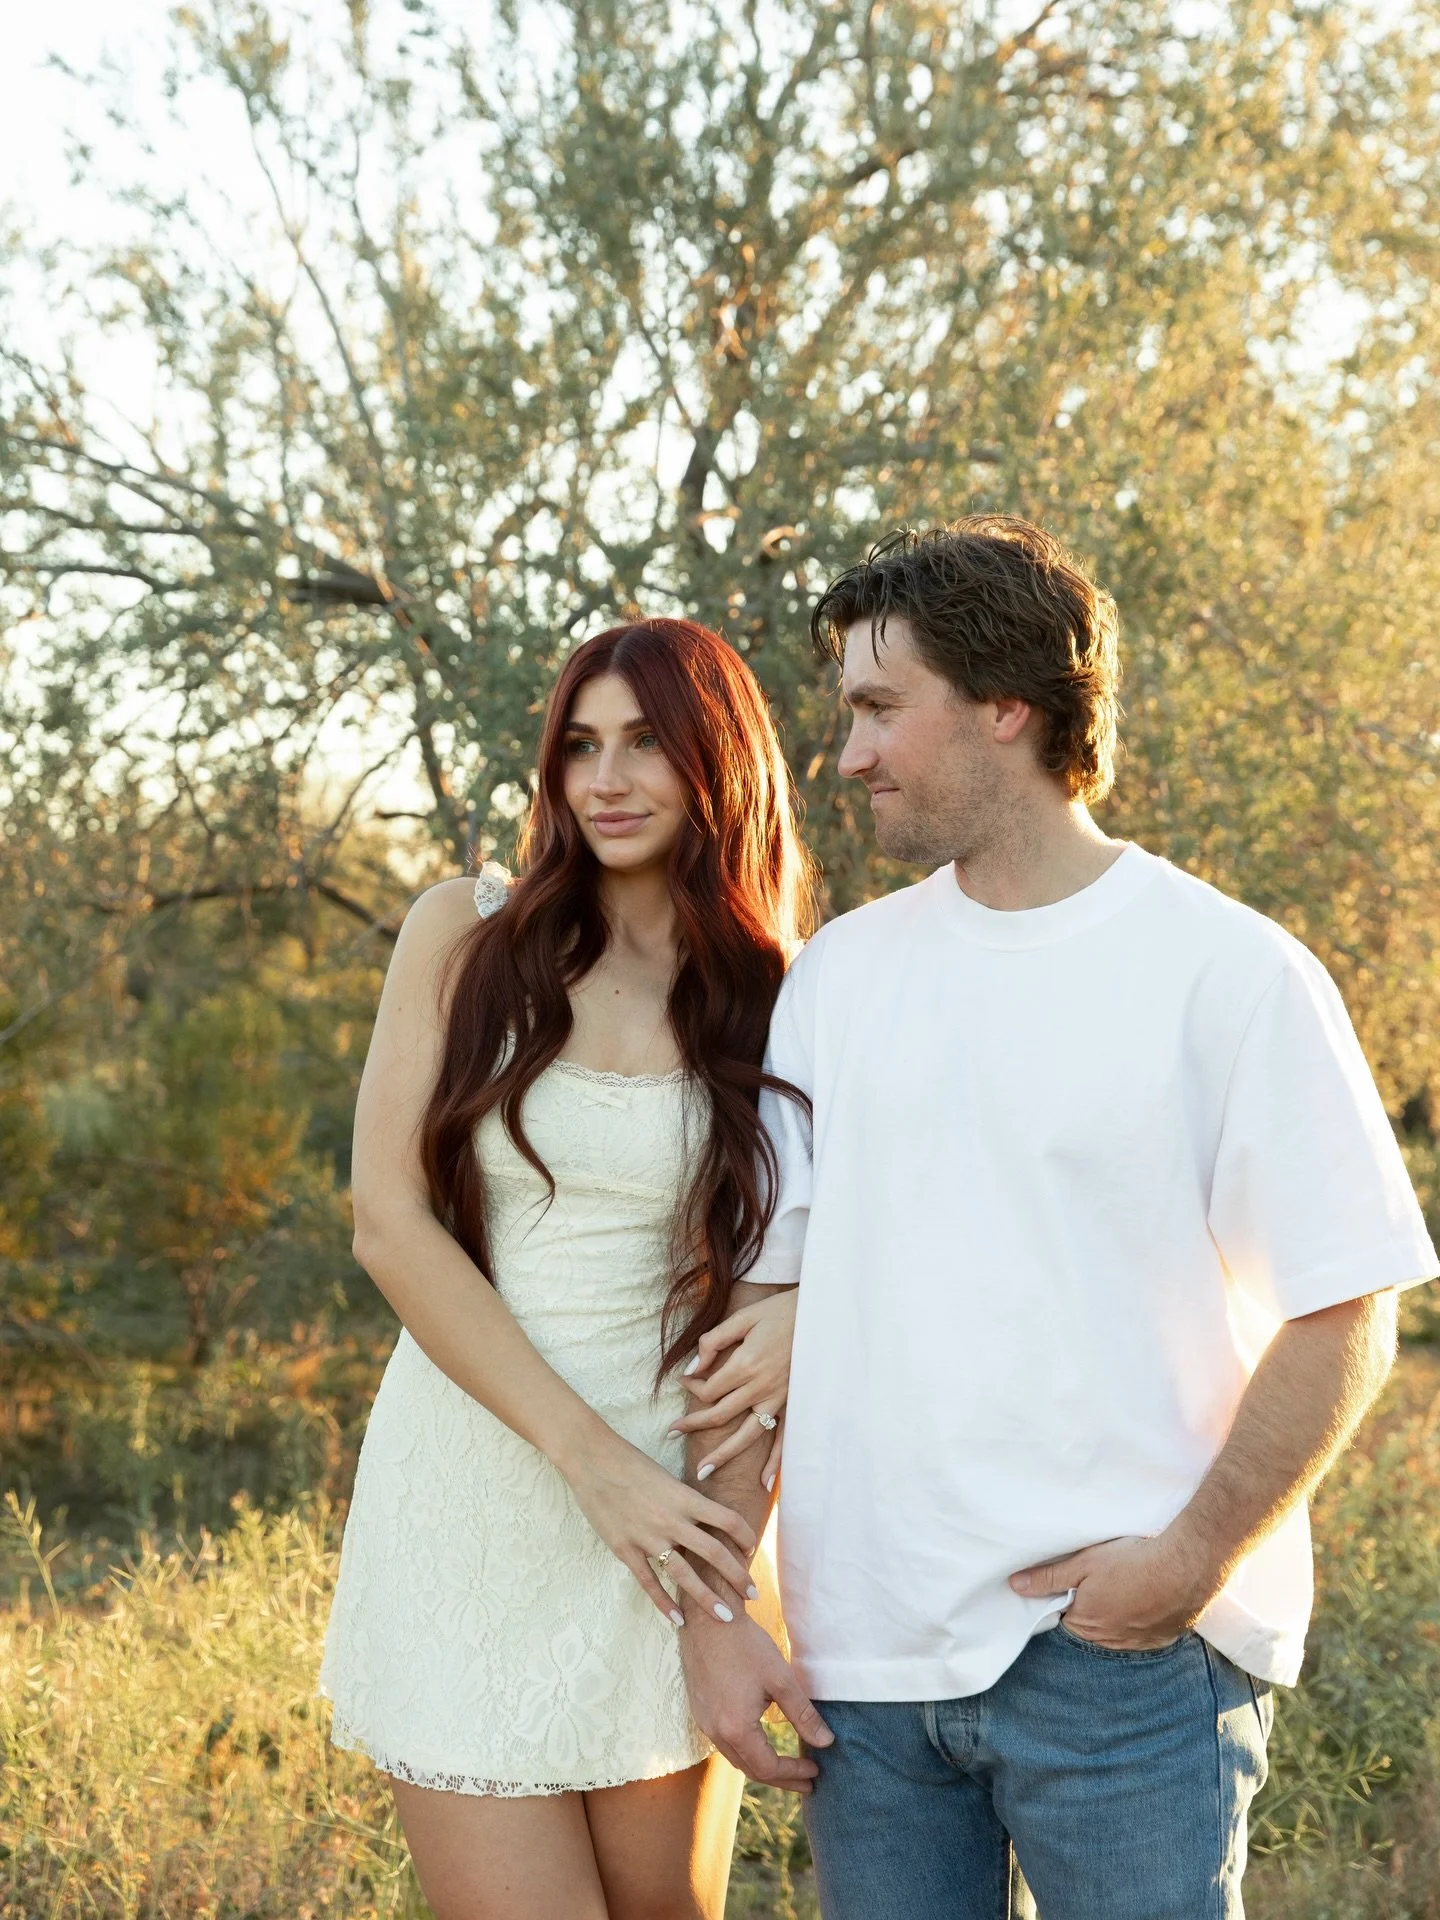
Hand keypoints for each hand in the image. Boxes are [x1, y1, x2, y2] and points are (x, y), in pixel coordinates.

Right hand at [565, 1431, 758, 1627]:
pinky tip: (678, 1620)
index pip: (728, 1520)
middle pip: (714, 1553)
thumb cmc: (630, 1462)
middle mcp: (672, 1519)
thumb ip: (684, 1502)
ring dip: (708, 1598)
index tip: (752, 1549)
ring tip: (726, 1617)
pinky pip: (649, 1582)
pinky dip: (664, 1603)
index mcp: (685, 1497)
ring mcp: (648, 1537)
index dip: (746, 1536)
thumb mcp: (666, 1477)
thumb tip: (703, 1522)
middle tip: (753, 1594)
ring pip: (685, 1574)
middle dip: (738, 1576)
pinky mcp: (625, 1549)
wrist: (592, 1460)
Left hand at [670, 1287, 795, 1486]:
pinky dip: (776, 1463)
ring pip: (746, 1436)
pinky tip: (764, 1484)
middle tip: (670, 1434)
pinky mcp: (795, 1405)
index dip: (691, 1387)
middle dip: (692, 1425)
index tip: (684, 1381)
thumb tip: (692, 1367)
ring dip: (723, 1455)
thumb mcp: (743, 1317)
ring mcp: (780, 1400)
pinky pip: (785, 1439)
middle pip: (720, 1415)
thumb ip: (714, 1341)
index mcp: (746, 1365)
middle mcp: (761, 1388)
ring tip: (702, 1472)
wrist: (821, 1314)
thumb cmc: (779, 1312)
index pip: (708, 1389)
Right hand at [679, 1609, 832, 1793]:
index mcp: (735, 1728)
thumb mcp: (780, 1679)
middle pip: (751, 1770)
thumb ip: (803, 1714)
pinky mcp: (700, 1710)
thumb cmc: (744, 1645)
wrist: (708, 1618)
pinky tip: (760, 1743)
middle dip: (781, 1779)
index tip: (815, 1770)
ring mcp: (704, 1722)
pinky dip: (746, 1751)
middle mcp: (715, 1732)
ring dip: (762, 1767)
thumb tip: (826, 1742)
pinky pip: (724, 1743)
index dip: (794, 1773)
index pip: (768, 1767)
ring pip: (736, 1758)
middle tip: (806, 1781)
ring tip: (787, 1767)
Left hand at [1009, 1529, 1220, 1650]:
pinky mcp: (1163, 1638)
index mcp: (1086, 1623)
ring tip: (1122, 1588)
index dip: (1064, 1601)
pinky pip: (1143, 1634)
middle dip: (1089, 1608)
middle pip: (1090, 1627)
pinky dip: (1140, 1620)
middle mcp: (1111, 1640)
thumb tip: (1015, 1586)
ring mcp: (1139, 1642)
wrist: (1185, 1566)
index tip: (1070, 1586)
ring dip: (1116, 1615)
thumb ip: (1049, 1576)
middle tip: (1097, 1582)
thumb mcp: (1083, 1563)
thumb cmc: (1130, 1561)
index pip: (1065, 1619)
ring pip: (1117, 1632)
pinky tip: (1144, 1600)